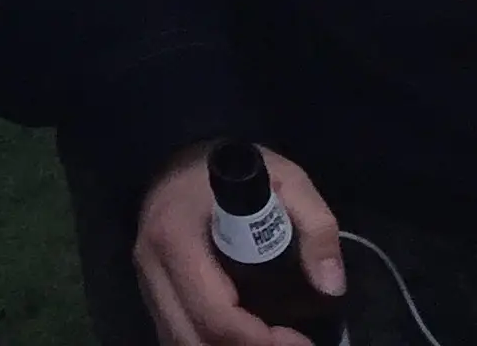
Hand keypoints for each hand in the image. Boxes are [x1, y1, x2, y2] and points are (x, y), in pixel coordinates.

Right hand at [134, 142, 346, 345]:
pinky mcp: (149, 290)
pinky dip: (206, 344)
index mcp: (177, 239)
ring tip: (266, 341)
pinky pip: (173, 335)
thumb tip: (330, 286)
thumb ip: (317, 226)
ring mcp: (145, 281)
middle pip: (192, 340)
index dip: (261, 341)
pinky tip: (239, 339)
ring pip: (179, 343)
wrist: (181, 150)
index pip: (215, 314)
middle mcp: (152, 267)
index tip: (300, 340)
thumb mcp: (286, 180)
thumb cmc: (234, 168)